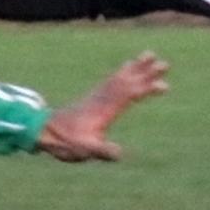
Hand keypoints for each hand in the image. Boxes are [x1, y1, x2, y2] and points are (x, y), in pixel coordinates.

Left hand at [36, 52, 169, 162]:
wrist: (44, 132)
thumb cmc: (65, 142)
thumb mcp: (85, 150)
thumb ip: (102, 151)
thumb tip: (119, 154)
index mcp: (104, 109)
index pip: (130, 95)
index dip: (146, 89)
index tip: (163, 86)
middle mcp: (102, 98)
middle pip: (128, 81)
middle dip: (146, 72)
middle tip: (165, 63)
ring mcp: (97, 96)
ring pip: (120, 77)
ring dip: (136, 67)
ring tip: (149, 55)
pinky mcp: (93, 97)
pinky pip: (112, 80)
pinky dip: (122, 72)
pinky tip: (126, 68)